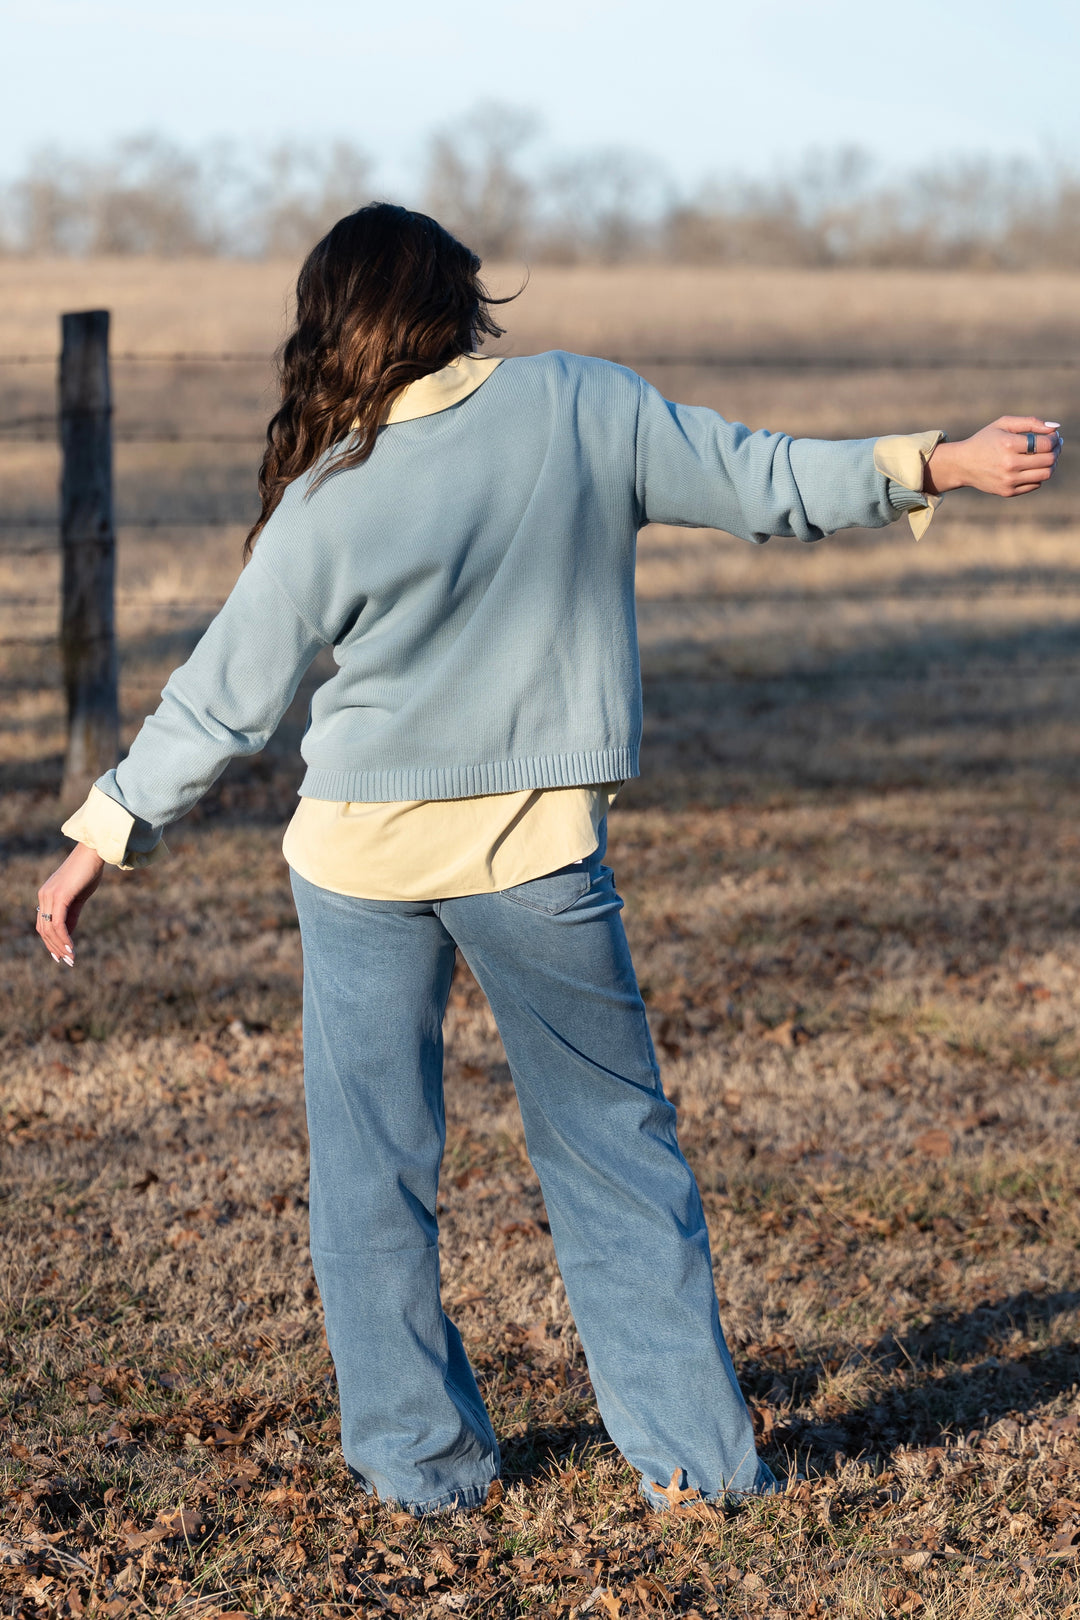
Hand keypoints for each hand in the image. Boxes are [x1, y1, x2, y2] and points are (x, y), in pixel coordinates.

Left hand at [36, 843, 104, 966]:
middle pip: (44, 929)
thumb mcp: (79, 897)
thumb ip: (72, 914)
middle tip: (68, 961)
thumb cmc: (88, 872)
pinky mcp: (59, 896)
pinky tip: (72, 947)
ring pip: (50, 929)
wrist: (93, 853)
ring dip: (60, 946)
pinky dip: (64, 938)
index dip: (51, 942)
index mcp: (46, 896)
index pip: (44, 924)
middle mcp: (44, 896)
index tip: (62, 955)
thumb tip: (68, 933)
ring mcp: (49, 896)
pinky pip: (59, 923)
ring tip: (72, 958)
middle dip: (55, 948)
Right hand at [925, 417, 1061, 497]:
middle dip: (1056, 450)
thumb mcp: (1003, 424)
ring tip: (1047, 456)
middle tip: (1055, 445)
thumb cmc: (985, 440)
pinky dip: (1038, 475)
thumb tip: (1055, 428)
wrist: (962, 465)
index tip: (1054, 436)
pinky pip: (1035, 484)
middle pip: (1049, 460)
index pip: (1046, 444)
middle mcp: (1009, 464)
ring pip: (1046, 474)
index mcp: (1008, 444)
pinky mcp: (1008, 492)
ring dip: (1051, 464)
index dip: (1055, 439)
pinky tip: (1031, 467)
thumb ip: (1030, 422)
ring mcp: (1009, 480)